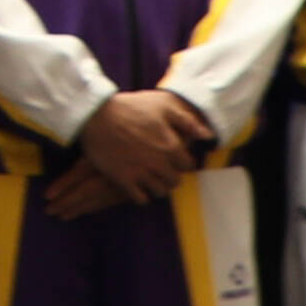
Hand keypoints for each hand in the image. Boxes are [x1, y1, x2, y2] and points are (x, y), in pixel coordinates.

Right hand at [42, 90, 210, 214]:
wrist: (96, 115)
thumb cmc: (131, 107)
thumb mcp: (163, 106)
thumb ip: (188, 121)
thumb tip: (208, 136)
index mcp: (171, 145)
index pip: (188, 165)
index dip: (182, 161)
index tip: (173, 157)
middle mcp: (159, 162)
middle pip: (175, 181)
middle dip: (171, 175)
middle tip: (161, 168)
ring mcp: (141, 172)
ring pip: (160, 192)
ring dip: (157, 186)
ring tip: (150, 177)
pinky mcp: (124, 179)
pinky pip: (141, 199)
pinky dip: (141, 195)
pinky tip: (137, 184)